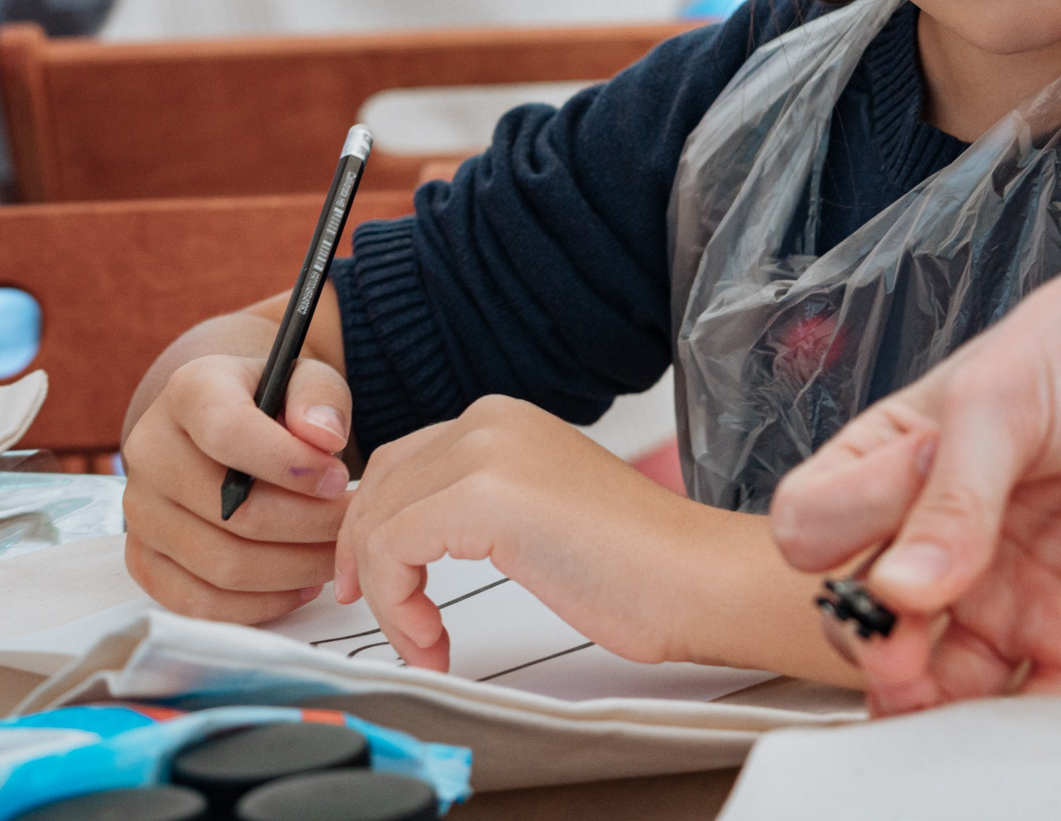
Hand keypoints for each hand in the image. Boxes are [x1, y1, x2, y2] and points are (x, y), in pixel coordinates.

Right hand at [120, 352, 352, 621]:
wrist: (228, 427)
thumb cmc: (275, 404)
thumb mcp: (305, 379)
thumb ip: (319, 397)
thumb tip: (324, 438)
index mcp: (188, 393)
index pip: (228, 433)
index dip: (290, 463)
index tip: (338, 479)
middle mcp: (149, 452)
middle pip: (232, 512)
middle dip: (308, 525)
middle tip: (351, 526)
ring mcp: (139, 512)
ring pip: (222, 565)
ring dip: (293, 569)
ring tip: (335, 555)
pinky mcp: (142, 559)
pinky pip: (199, 602)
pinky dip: (260, 604)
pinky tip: (302, 584)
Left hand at [332, 395, 704, 671]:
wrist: (694, 578)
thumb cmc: (639, 566)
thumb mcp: (537, 514)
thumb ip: (478, 506)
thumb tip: (411, 537)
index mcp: (505, 419)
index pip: (401, 462)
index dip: (376, 529)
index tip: (377, 585)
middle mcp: (491, 420)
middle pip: (381, 486)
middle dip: (366, 558)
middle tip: (381, 615)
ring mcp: (486, 451)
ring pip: (379, 522)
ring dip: (387, 597)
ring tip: (424, 641)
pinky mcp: (483, 495)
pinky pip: (393, 550)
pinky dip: (397, 607)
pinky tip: (434, 641)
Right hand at [768, 239, 1060, 713]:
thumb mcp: (1005, 393)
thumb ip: (949, 493)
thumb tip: (900, 590)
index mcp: (904, 459)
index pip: (817, 524)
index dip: (831, 538)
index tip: (879, 522)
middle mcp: (949, 535)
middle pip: (863, 621)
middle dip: (867, 640)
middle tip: (901, 636)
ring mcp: (1012, 594)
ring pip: (934, 684)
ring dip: (918, 704)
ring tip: (932, 694)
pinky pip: (1032, 709)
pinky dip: (1010, 734)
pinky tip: (1006, 719)